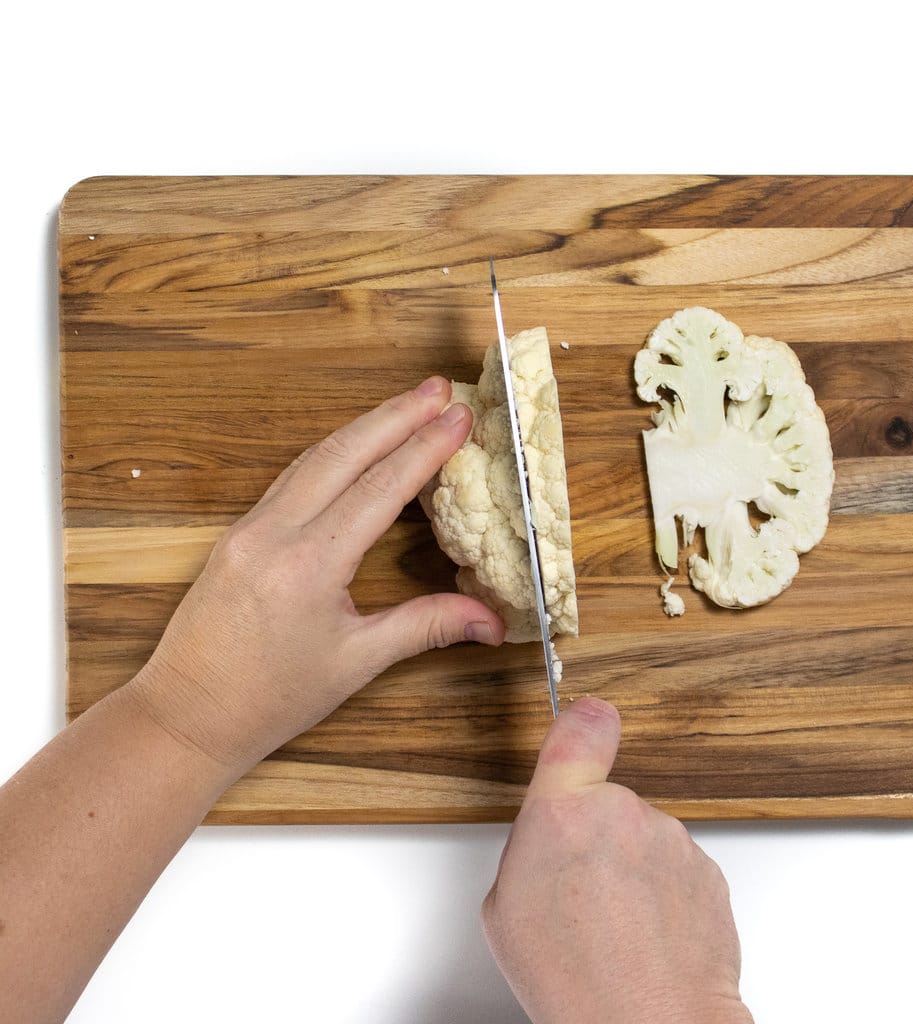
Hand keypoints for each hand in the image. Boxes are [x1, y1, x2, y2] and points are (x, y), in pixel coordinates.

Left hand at [126, 376, 504, 774]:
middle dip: (396, 414)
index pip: (380, 488)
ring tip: (407, 404)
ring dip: (364, 425)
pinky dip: (332, 452)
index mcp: (308, 564)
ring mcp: (250, 527)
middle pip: (344, 453)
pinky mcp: (238, 533)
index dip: (425, 448)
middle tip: (440, 387)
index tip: (460, 417)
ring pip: (313, 457)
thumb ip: (427, 626)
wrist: (187, 716)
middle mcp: (274, 532)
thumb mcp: (356, 662)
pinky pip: (291, 477)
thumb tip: (492, 622)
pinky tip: (355, 445)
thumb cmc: (269, 698)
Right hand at [482, 698, 752, 1023]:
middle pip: (606, 801)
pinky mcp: (708, 869)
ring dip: (631, 869)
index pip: (579, 729)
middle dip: (594, 834)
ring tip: (614, 926)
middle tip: (579, 891)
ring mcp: (671, 840)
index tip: (585, 718)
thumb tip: (548, 841)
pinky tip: (646, 935)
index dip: (581, 722)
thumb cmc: (573, 977)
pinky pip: (675, 868)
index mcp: (563, 811)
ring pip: (642, 838)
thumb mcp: (506, 907)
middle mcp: (622, 813)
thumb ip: (531, 848)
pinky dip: (663, 894)